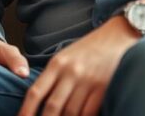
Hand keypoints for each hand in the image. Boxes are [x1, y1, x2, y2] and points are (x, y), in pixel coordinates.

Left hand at [18, 16, 138, 115]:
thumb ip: (52, 75)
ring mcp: (88, 81)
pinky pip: (89, 112)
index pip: (36, 91)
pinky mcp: (104, 88)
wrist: (117, 36)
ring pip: (71, 112)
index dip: (26, 110)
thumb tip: (38, 98)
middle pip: (52, 106)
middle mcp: (71, 73)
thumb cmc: (88, 48)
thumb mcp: (65, 56)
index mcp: (57, 63)